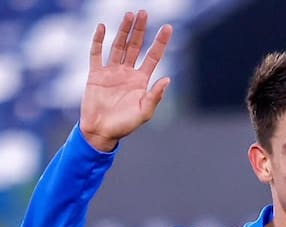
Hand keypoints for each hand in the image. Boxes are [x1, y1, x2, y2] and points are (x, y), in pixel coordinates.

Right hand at [80, 10, 172, 151]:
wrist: (101, 132)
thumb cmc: (125, 125)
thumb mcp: (144, 112)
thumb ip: (155, 96)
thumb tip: (168, 79)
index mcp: (141, 81)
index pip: (153, 56)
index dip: (160, 42)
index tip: (168, 27)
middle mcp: (127, 73)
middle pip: (135, 46)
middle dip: (140, 30)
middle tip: (144, 13)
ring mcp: (111, 72)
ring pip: (118, 45)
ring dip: (123, 30)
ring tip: (130, 15)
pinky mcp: (95, 74)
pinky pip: (96, 53)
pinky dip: (98, 40)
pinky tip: (102, 27)